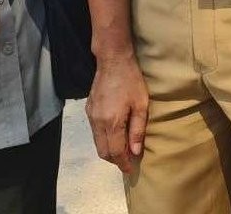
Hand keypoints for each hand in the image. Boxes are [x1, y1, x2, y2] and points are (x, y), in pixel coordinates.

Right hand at [85, 53, 148, 174]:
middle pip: (102, 151)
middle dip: (114, 160)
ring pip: (97, 143)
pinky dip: (103, 139)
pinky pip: (94, 132)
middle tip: (127, 161)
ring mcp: (91, 116)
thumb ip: (137, 130)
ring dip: (108, 150)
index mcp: (112, 122)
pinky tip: (114, 135)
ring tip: (122, 150)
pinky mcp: (88, 110)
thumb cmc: (131, 81)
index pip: (115, 152)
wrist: (113, 61)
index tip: (131, 170)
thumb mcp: (141, 105)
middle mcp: (97, 122)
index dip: (123, 163)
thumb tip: (135, 152)